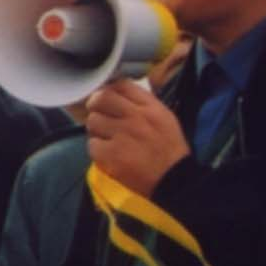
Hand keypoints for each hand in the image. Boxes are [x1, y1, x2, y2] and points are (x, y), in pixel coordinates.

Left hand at [84, 78, 187, 196]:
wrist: (174, 179)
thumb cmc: (168, 150)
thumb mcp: (164, 118)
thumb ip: (142, 104)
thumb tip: (116, 93)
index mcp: (151, 107)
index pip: (121, 85)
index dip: (109, 90)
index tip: (108, 100)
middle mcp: (136, 117)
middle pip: (101, 98)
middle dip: (96, 107)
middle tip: (100, 117)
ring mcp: (122, 135)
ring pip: (93, 121)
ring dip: (97, 131)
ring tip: (109, 139)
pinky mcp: (111, 154)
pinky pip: (92, 144)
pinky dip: (98, 150)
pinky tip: (110, 155)